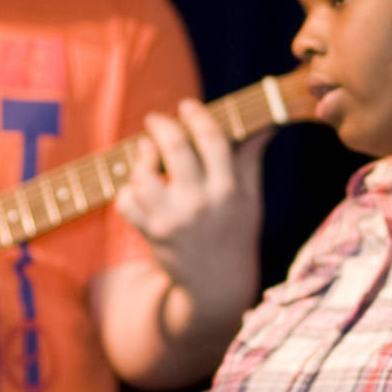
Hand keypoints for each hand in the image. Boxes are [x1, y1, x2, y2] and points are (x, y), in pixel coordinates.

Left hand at [115, 102, 266, 326]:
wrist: (218, 285)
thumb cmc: (235, 234)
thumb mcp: (250, 199)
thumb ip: (250, 160)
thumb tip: (264, 125)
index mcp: (229, 190)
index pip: (212, 140)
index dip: (197, 117)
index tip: (187, 106)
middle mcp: (201, 203)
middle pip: (175, 150)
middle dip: (162, 127)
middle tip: (155, 119)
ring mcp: (174, 220)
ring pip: (143, 176)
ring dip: (141, 160)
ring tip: (145, 153)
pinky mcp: (153, 234)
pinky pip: (127, 203)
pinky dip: (127, 192)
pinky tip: (137, 187)